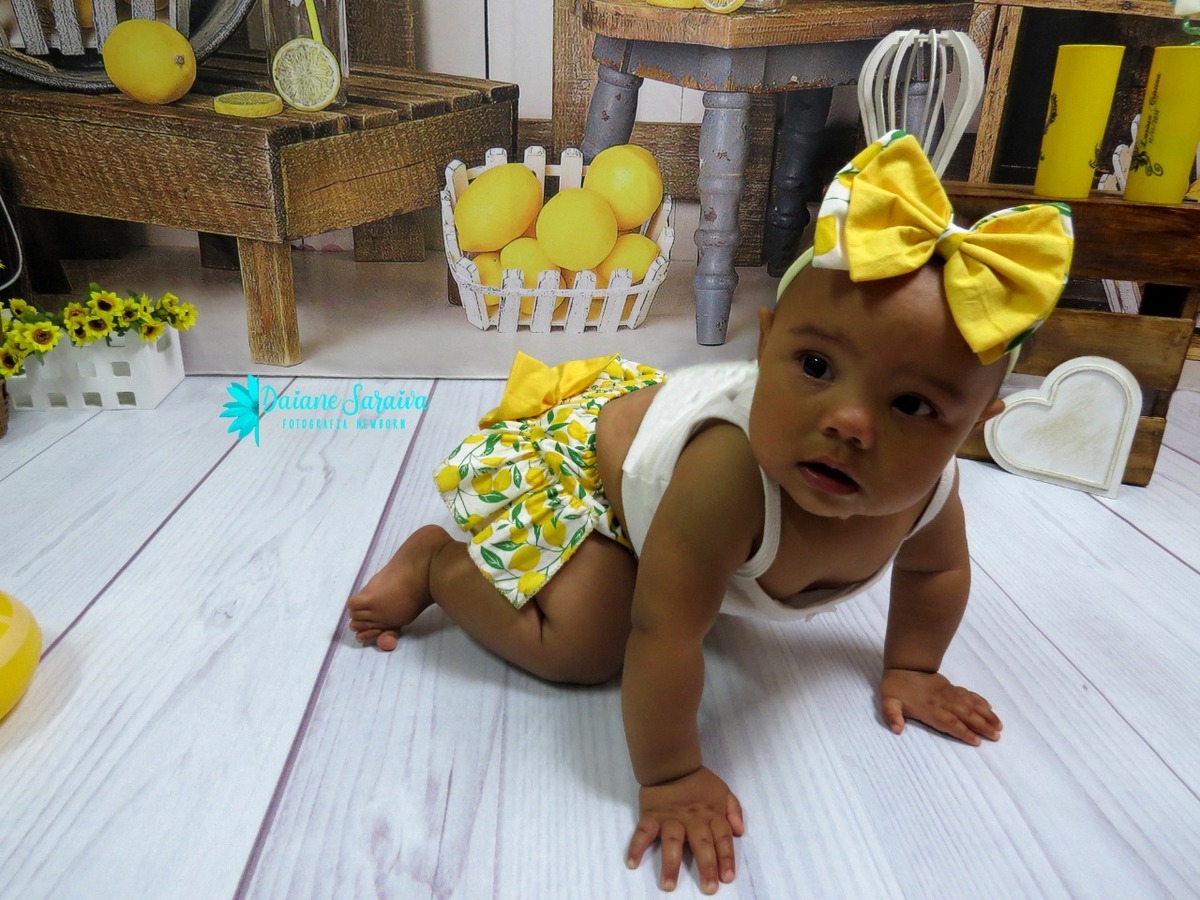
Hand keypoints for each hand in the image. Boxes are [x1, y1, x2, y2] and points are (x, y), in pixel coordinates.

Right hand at [626, 767, 744, 893]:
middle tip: (708, 889)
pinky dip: (636, 846)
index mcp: (711, 814)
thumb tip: (740, 832)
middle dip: (706, 866)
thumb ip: (734, 810)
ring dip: (670, 864)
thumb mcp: (723, 790)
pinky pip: (643, 832)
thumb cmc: (698, 780)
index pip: (722, 838)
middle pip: (701, 844)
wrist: (671, 763)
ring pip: (672, 842)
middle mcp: (692, 819)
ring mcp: (670, 818)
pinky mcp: (651, 816)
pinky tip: (632, 862)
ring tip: (668, 885)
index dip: (726, 858)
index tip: (727, 878)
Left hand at [881, 668, 1001, 745]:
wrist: (903, 665)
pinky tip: (990, 708)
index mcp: (929, 708)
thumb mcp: (888, 702)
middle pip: (966, 715)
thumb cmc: (895, 687)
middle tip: (997, 736)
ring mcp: (949, 694)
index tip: (977, 741)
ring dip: (985, 715)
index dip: (963, 731)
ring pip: (971, 705)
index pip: (949, 722)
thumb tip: (897, 729)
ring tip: (999, 725)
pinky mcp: (952, 687)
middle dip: (982, 726)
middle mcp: (943, 702)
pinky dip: (980, 701)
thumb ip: (892, 715)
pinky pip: (969, 695)